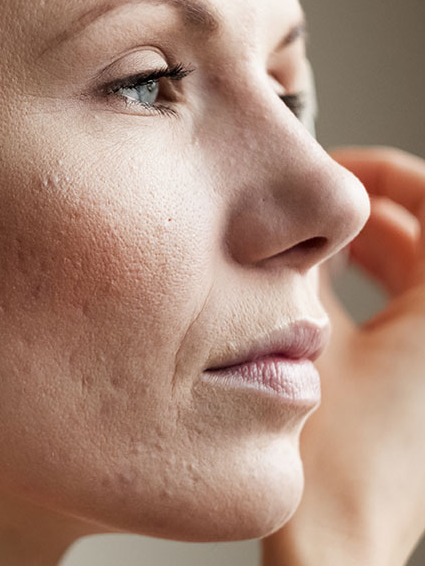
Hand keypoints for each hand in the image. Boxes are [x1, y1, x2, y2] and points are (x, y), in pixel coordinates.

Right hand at [262, 147, 424, 565]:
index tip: (337, 175)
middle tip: (311, 209)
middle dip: (363, 216)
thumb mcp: (303, 340)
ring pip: (410, 278)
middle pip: (421, 239)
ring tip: (309, 245)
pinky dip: (366, 291)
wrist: (337, 544)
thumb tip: (290, 227)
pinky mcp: (421, 385)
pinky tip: (318, 292)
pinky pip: (403, 313)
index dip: (384, 174)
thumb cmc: (334, 461)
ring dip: (360, 254)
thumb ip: (301, 272)